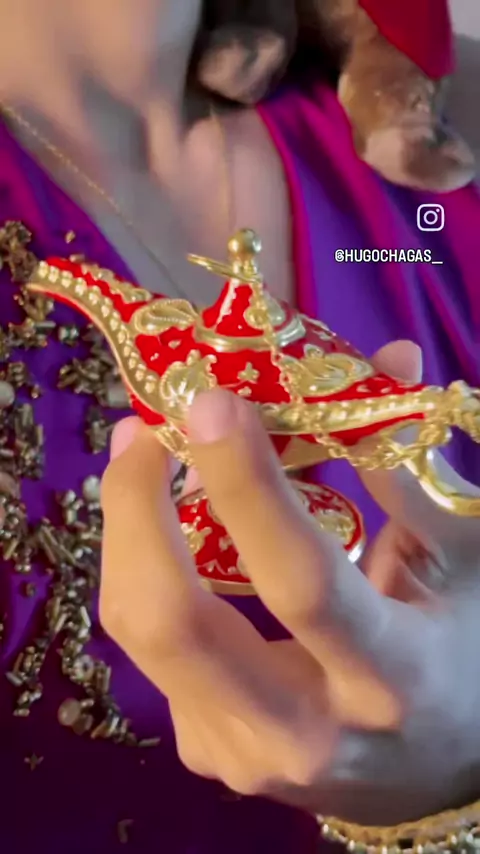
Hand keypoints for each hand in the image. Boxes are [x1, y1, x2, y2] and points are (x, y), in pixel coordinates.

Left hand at [99, 341, 479, 824]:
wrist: (437, 770)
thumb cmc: (466, 651)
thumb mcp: (463, 558)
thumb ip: (410, 463)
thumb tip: (383, 356)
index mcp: (390, 680)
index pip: (302, 583)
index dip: (248, 485)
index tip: (209, 402)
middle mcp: (302, 733)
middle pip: (175, 622)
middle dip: (137, 510)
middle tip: (144, 430)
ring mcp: (242, 754)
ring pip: (140, 634)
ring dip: (127, 533)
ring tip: (142, 458)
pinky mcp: (208, 751)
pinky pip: (153, 651)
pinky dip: (148, 574)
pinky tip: (165, 529)